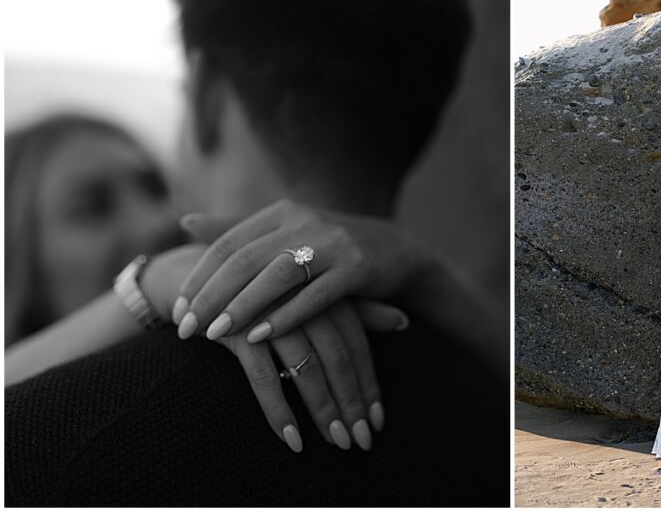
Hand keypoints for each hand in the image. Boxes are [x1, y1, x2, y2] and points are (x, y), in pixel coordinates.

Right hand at [145, 242, 399, 451]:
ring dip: (323, 410)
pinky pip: (263, 377)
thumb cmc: (270, 287)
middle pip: (337, 357)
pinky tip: (292, 437)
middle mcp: (301, 299)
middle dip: (351, 402)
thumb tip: (404, 320)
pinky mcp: (237, 330)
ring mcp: (269, 313)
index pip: (356, 343)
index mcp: (324, 289)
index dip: (368, 382)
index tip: (377, 420)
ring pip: (306, 369)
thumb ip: (359, 309)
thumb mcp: (314, 294)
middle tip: (360, 440)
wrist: (203, 271)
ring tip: (335, 441)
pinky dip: (279, 409)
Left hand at [173, 199, 420, 342]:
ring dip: (242, 306)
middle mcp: (304, 221)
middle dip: (211, 296)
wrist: (397, 251)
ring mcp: (333, 243)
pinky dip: (286, 316)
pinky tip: (260, 337)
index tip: (177, 310)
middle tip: (186, 329)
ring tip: (215, 335)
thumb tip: (185, 221)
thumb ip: (238, 230)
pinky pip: (316, 295)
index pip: (228, 244)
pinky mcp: (358, 266)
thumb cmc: (330, 249)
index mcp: (282, 213)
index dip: (199, 277)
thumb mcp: (286, 234)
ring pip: (277, 275)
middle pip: (246, 259)